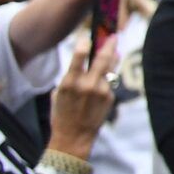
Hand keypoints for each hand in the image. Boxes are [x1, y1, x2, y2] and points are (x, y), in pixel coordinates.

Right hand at [47, 35, 119, 157]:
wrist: (73, 137)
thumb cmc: (61, 114)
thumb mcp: (59, 93)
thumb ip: (71, 77)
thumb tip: (84, 61)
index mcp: (69, 82)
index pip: (79, 55)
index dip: (84, 43)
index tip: (87, 36)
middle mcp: (87, 85)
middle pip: (102, 58)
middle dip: (109, 45)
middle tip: (113, 36)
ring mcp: (101, 91)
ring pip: (110, 68)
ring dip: (113, 57)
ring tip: (115, 50)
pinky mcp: (110, 97)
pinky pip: (109, 82)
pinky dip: (108, 77)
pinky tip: (107, 74)